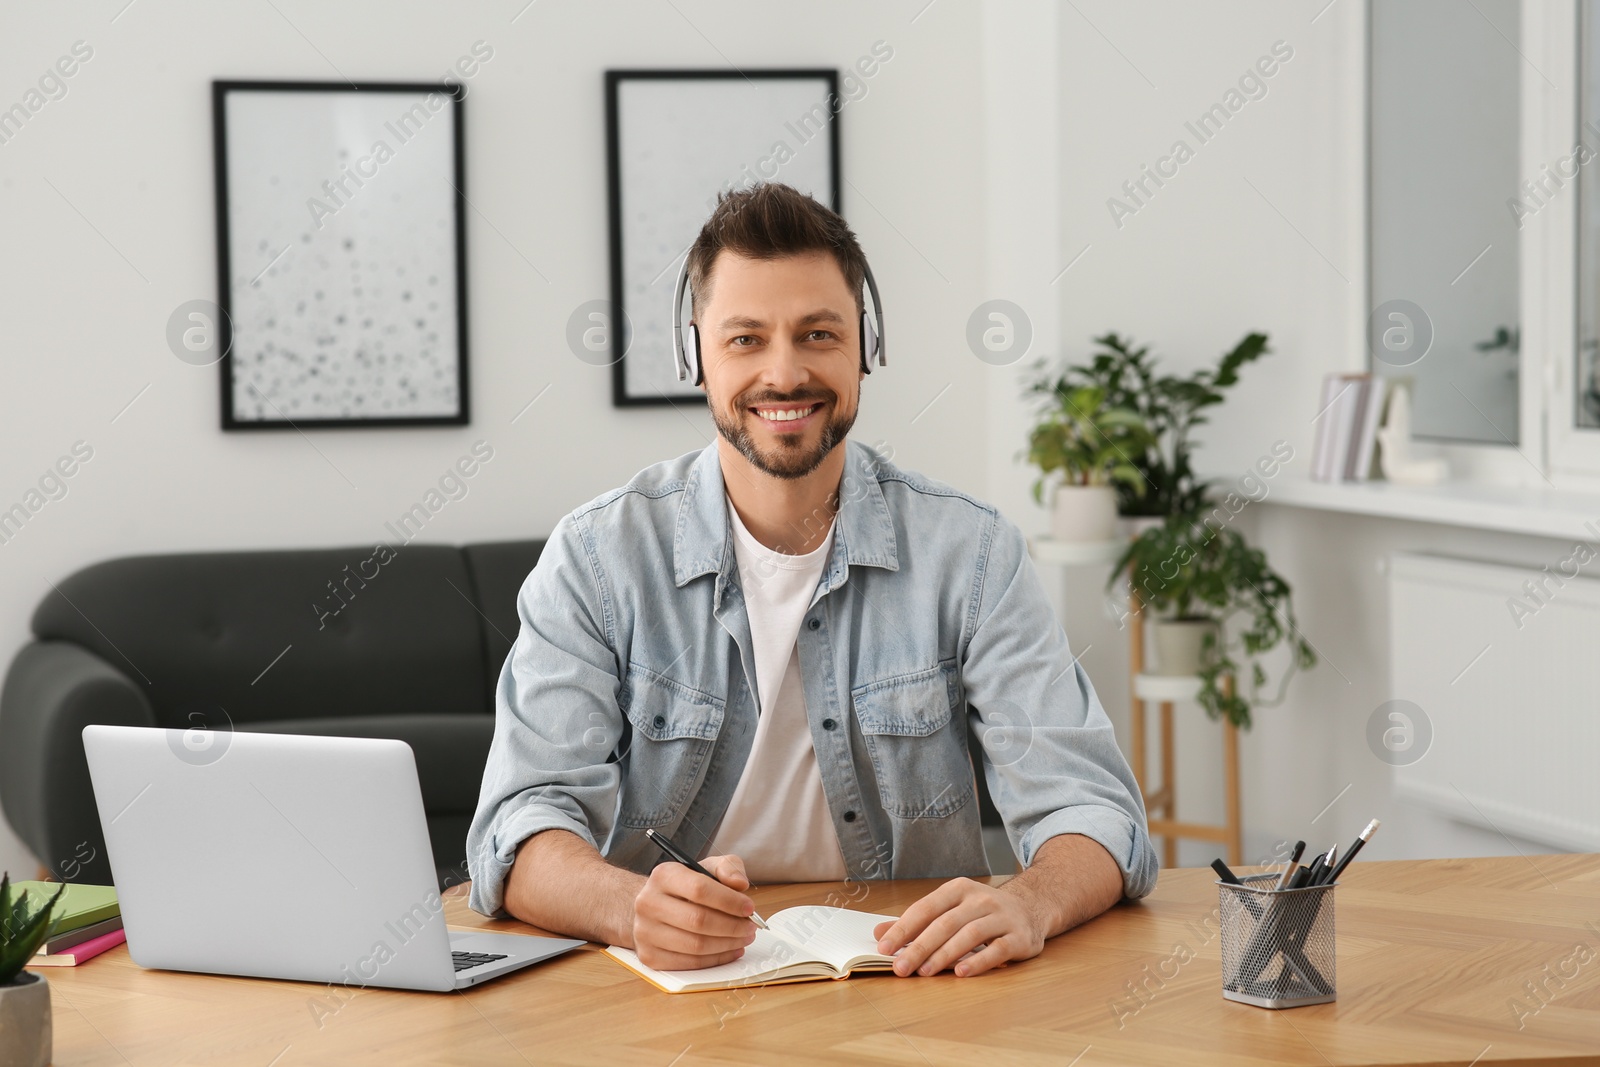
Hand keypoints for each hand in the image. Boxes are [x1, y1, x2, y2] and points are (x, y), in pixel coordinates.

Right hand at [631, 854, 760, 970]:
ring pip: (695, 945)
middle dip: (732, 926)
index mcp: (663, 876)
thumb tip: (740, 884)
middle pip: (698, 920)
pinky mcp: (650, 956)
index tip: (749, 908)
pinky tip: (730, 950)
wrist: (653, 907)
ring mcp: (646, 932)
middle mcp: (648, 903)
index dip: (729, 901)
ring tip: (744, 938)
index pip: (700, 889)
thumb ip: (727, 868)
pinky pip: (690, 963)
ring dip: (727, 944)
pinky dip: (716, 959)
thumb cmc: (684, 888)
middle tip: (751, 926)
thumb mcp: (706, 867)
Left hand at [872, 877, 1045, 977]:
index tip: (884, 949)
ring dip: (944, 955)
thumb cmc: (982, 912)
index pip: (925, 908)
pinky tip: (961, 973)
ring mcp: (1001, 917)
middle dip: (919, 947)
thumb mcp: (950, 909)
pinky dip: (978, 961)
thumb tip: (879, 933)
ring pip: (969, 935)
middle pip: (944, 924)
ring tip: (925, 972)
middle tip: (901, 968)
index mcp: (958, 889)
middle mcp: (980, 899)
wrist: (1031, 908)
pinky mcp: (1019, 937)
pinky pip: (997, 949)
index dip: (903, 929)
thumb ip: (916, 922)